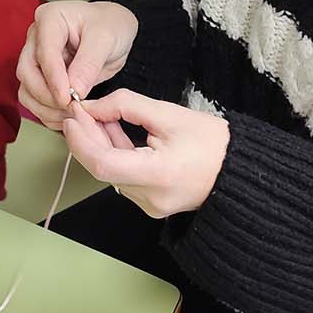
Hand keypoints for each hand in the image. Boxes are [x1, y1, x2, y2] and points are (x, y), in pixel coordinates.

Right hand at [16, 1, 138, 129]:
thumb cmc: (110, 25)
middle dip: (47, 95)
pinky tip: (67, 116)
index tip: (67, 99)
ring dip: (45, 108)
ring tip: (72, 114)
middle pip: (27, 73)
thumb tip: (74, 91)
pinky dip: (47, 113)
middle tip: (71, 108)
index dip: (54, 79)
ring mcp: (36, 57)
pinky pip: (34, 99)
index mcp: (50, 18)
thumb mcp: (106, 38)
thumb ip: (89, 64)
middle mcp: (36, 37)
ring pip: (26, 89)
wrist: (115, 31)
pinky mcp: (40, 76)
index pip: (44, 53)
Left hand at [63, 90, 228, 218]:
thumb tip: (92, 107)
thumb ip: (126, 106)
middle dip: (87, 136)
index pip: (102, 163)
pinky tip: (112, 131)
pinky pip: (122, 177)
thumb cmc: (213, 143)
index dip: (81, 139)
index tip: (74, 116)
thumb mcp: (169, 113)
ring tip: (99, 115)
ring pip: (110, 173)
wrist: (238, 171)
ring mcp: (150, 205)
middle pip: (102, 168)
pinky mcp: (151, 204)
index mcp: (158, 175)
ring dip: (99, 144)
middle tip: (82, 110)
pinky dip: (114, 154)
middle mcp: (151, 198)